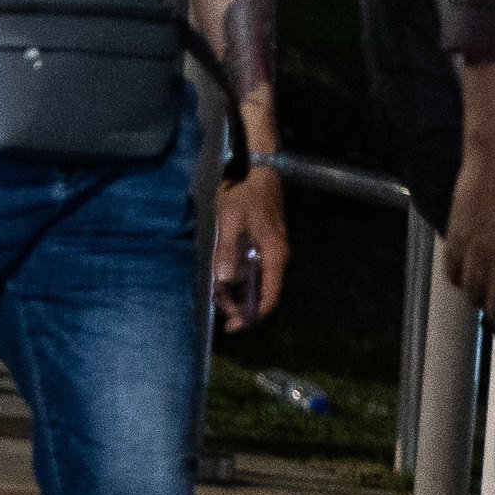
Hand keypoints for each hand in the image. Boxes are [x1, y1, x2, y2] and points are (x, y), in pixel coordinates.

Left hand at [214, 168, 288, 328]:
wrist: (258, 168)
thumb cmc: (244, 193)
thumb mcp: (230, 220)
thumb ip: (227, 250)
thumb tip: (223, 280)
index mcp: (274, 256)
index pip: (269, 297)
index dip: (252, 316)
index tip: (233, 326)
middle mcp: (277, 257)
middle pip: (262, 293)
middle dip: (240, 304)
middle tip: (217, 305)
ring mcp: (272, 251)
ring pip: (257, 282)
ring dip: (239, 291)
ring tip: (217, 294)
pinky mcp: (265, 244)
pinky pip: (254, 269)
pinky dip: (240, 278)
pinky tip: (223, 278)